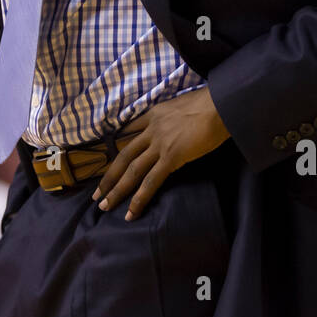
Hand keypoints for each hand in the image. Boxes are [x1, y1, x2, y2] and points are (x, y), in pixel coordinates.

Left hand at [91, 87, 230, 220]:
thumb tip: (176, 126)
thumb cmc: (209, 104)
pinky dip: (139, 198)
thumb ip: (173, 117)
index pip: (128, 132)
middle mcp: (151, 129)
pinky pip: (151, 181)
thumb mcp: (182, 105)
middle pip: (123, 155)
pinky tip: (131, 212)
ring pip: (131, 170)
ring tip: (105, 206)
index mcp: (153, 114)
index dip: (116, 148)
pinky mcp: (171, 157)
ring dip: (117, 190)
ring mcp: (159, 144)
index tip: (107, 160)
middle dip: (109, 176)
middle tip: (97, 194)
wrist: (219, 104)